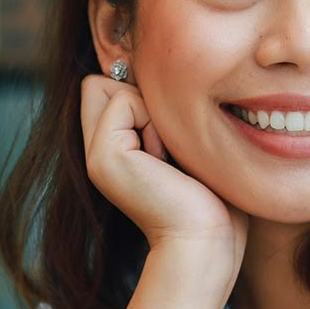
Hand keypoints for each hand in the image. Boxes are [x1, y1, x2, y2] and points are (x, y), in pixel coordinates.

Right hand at [80, 74, 247, 268]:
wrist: (207, 240)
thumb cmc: (213, 197)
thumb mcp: (185, 143)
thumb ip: (159, 113)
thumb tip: (142, 68)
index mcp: (114, 147)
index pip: (109, 83)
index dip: (145, 98)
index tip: (171, 144)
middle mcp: (97, 150)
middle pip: (105, 81)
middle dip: (146, 101)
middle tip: (169, 151)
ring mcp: (96, 154)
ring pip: (115, 86)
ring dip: (155, 115)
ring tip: (169, 161)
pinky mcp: (103, 156)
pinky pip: (125, 101)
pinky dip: (154, 125)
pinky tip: (165, 165)